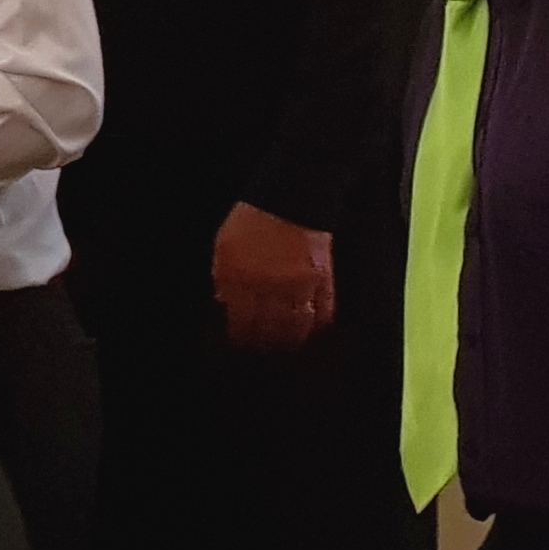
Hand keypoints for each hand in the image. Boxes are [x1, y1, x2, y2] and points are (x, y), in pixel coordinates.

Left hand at [213, 201, 334, 353]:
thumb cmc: (253, 219)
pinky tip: (314, 331)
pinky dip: (319, 324)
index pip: (241, 319)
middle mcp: (269, 286)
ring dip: (292, 340)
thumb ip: (224, 276)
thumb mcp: (225, 246)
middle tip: (265, 352)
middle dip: (265, 343)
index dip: (241, 335)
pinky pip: (323, 310)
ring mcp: (299, 284)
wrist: (290, 197)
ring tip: (288, 347)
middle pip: (268, 327)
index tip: (241, 342)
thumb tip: (225, 302)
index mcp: (241, 278)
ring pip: (296, 325)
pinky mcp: (323, 278)